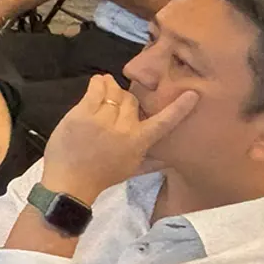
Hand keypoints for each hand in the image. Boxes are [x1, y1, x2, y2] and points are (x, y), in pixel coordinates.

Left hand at [41, 73, 198, 204]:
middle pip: (131, 100)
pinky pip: (95, 91)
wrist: (71, 181)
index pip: (163, 122)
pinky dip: (98, 84)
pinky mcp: (82, 113)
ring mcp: (103, 119)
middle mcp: (124, 128)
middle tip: (117, 104)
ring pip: (114, 93)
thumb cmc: (101, 176)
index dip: (179, 108)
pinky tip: (98, 82)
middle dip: (126, 99)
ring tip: (106, 88)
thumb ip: (153, 163)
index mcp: (139, 142)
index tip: (192, 94)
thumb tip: (171, 160)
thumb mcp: (131, 170)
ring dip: (111, 88)